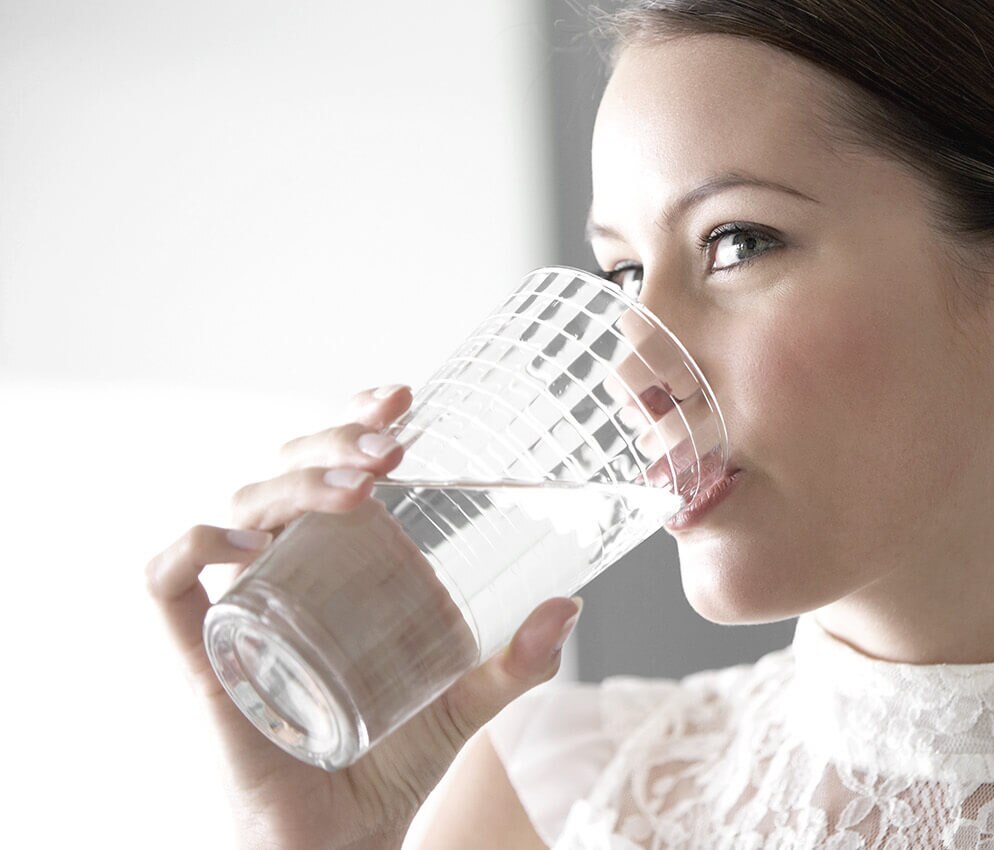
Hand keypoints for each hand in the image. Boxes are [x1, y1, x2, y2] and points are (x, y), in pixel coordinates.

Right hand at [145, 384, 582, 849]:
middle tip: (393, 443)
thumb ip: (514, 662)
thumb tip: (568, 607)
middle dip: (331, 439)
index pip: (325, 466)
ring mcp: (239, 607)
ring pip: (235, 506)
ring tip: (363, 484)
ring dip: (295, 479)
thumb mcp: (463, 701)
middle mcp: (279, 573)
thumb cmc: (388, 765)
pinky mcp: (202, 655)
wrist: (341, 844)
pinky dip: (198, 544)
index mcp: (332, 566)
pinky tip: (256, 541)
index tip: (402, 395)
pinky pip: (167, 580)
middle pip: (280, 471)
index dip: (349, 417)